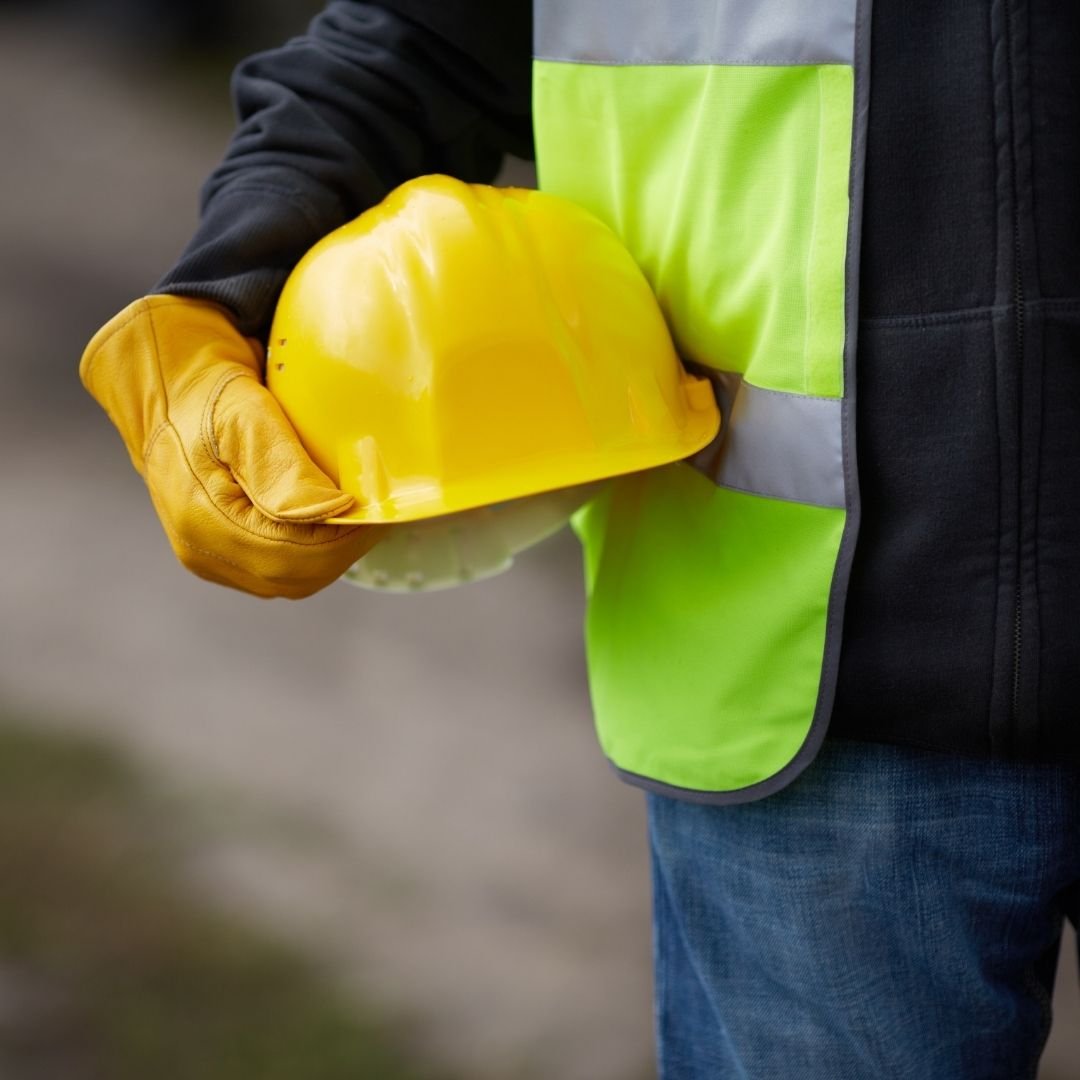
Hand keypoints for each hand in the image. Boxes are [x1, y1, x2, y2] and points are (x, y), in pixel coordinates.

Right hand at [79, 295, 378, 597]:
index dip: (341, 541)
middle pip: (292, 577)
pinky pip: (277, 571)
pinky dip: (311, 554)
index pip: (290, 557)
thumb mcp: (246, 414)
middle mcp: (200, 549)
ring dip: (330, 555)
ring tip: (356, 518)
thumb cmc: (209, 394)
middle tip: (375, 514)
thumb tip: (334, 511)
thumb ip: (284, 467)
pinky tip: (329, 523)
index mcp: (201, 519)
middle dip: (341, 550)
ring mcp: (208, 558)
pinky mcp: (221, 556)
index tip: (374, 510)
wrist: (171, 396)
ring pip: (288, 581)